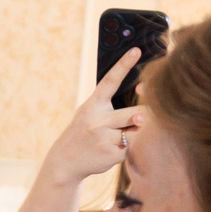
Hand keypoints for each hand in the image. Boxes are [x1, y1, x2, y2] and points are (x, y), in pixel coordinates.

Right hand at [36, 51, 143, 189]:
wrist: (65, 161)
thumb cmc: (84, 132)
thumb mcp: (90, 114)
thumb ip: (113, 108)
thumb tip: (144, 110)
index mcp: (93, 105)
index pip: (110, 81)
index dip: (124, 65)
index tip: (136, 50)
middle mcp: (98, 120)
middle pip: (135, 113)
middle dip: (143, 116)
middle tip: (143, 117)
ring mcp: (104, 138)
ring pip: (137, 131)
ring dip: (135, 132)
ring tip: (120, 136)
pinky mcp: (111, 154)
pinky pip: (132, 147)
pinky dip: (128, 147)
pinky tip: (113, 150)